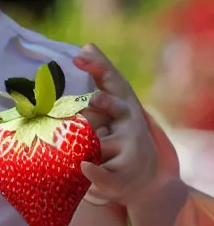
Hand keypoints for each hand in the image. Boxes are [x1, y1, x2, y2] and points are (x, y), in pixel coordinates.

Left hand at [74, 43, 157, 205]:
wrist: (144, 180)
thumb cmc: (120, 135)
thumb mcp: (114, 107)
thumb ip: (101, 79)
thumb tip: (86, 45)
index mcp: (123, 105)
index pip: (112, 81)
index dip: (98, 67)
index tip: (81, 56)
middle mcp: (129, 124)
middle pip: (115, 109)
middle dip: (106, 104)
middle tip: (95, 99)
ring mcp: (127, 148)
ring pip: (102, 142)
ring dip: (92, 143)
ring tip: (83, 140)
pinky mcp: (121, 173)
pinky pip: (102, 172)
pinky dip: (93, 171)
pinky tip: (85, 167)